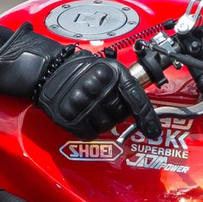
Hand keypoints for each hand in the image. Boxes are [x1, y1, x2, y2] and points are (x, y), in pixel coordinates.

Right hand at [34, 48, 161, 139]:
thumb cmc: (81, 70)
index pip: (134, 98)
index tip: (153, 130)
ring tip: (90, 106)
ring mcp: (81, 104)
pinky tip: (82, 115)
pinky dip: (88, 128)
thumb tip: (144, 110)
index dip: (147, 116)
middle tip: (102, 101)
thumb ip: (125, 85)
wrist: (49, 72)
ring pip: (106, 126)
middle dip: (115, 112)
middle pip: (120, 115)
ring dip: (101, 120)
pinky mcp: (69, 117)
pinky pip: (90, 133)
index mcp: (108, 74)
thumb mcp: (107, 68)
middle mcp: (95, 88)